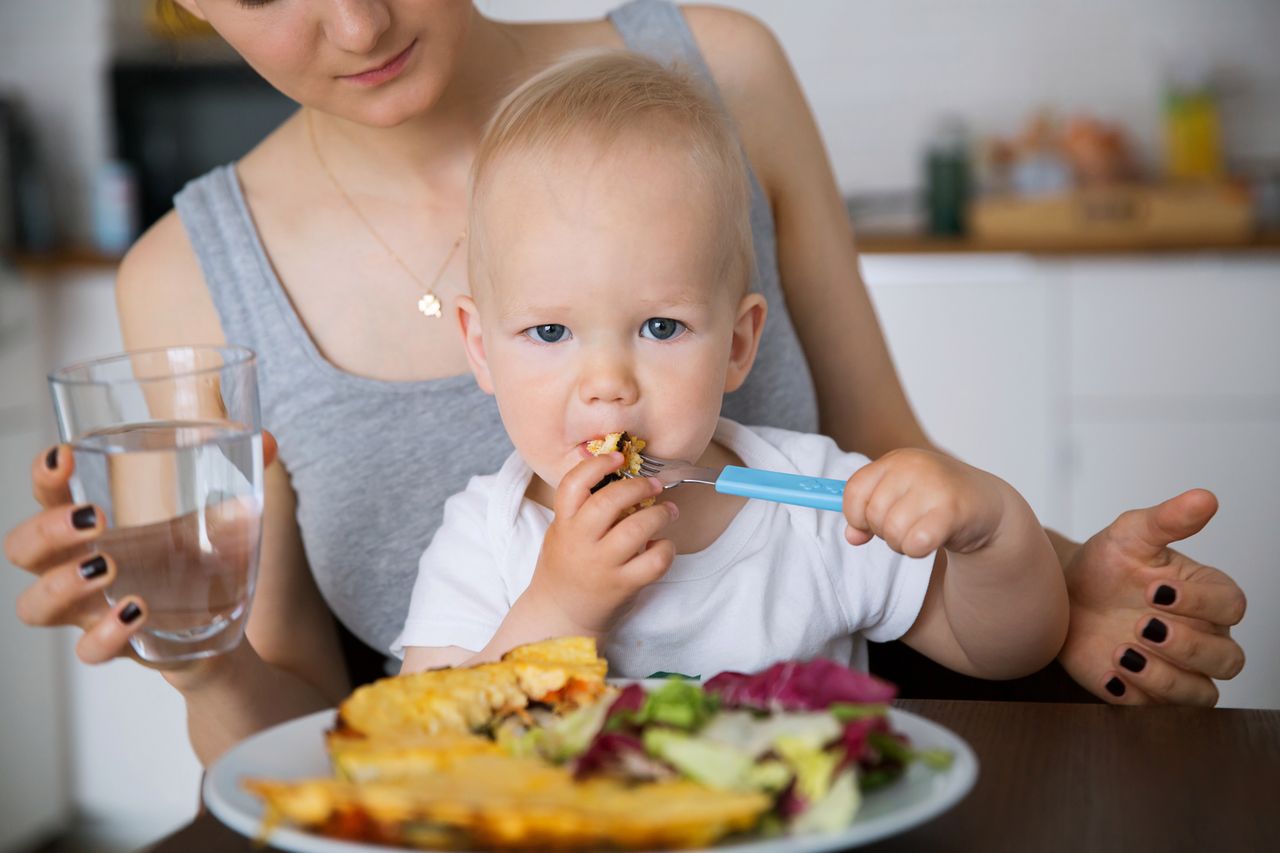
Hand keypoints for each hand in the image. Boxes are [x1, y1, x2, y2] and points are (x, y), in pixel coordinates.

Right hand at [5, 432, 278, 667]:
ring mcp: (93, 611)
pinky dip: (106, 633)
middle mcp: (81, 568)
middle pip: (23, 551)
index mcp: (95, 528)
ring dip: (63, 583)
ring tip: (110, 566)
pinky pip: (88, 652)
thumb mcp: (218, 513)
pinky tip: (137, 611)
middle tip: (94, 516)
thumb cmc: (201, 561)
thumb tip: (270, 441)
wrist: (225, 627)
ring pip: (35, 607)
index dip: (44, 477)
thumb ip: (244, 473)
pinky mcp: (119, 647)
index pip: (47, 496)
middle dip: (45, 530)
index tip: (65, 455)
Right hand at [522, 452, 675, 636]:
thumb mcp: (562, 532)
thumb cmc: (566, 567)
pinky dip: (666, 549)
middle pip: (609, 502)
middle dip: (638, 486)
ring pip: (636, 529)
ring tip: (669, 512)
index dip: (597, 465)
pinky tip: (663, 545)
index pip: (574, 484)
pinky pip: (654, 561)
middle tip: (655, 485)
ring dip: (659, 514)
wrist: (560, 614)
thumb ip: (581, 508)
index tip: (618, 457)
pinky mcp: (623, 585)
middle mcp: (581, 542)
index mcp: (564, 524)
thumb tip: (616, 474)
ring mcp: (602, 565)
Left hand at [842, 448, 1008, 557]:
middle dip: (884, 533)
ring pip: (892, 531)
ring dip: (902, 544)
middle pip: (873, 514)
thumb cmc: (938, 501)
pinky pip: (915, 542)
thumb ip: (869, 515)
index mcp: (895, 460)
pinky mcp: (952, 510)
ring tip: (919, 534)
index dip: (855, 515)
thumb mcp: (899, 500)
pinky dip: (916, 550)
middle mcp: (913, 467)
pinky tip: (929, 542)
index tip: (868, 524)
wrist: (989, 505)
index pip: (854, 490)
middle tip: (907, 528)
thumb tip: (851, 536)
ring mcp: (933, 486)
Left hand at [1058, 488, 1245, 704]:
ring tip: (1122, 652)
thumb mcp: (1130, 535)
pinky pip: (1159, 711)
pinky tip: (1110, 672)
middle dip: (1187, 646)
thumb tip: (1204, 497)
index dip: (1199, 601)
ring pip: (1202, 693)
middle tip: (1142, 625)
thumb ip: (1168, 519)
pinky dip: (1137, 695)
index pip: (1231, 605)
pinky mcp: (1147, 693)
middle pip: (1228, 659)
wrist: (1062, 595)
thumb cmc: (1105, 565)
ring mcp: (1177, 669)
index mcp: (1207, 595)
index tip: (1154, 588)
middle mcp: (1202, 636)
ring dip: (1166, 678)